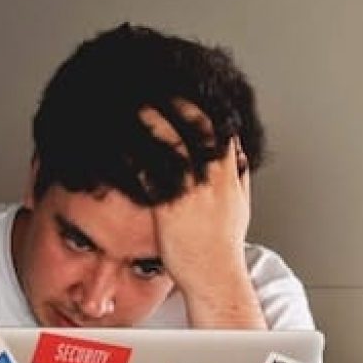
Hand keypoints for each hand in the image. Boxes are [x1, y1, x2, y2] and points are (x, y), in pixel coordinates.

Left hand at [139, 103, 257, 319]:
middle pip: (197, 127)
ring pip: (173, 143)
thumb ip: (238, 178)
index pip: (220, 128)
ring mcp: (192, 191)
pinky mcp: (170, 206)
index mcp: (229, 175)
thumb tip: (240, 157)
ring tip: (136, 103)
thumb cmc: (223, 247)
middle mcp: (213, 178)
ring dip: (153, 120)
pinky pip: (151, 172)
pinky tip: (122, 142)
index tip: (188, 92)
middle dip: (178, 103)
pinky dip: (136, 154)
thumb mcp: (240, 206)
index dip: (203, 106)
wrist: (215, 276)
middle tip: (158, 87)